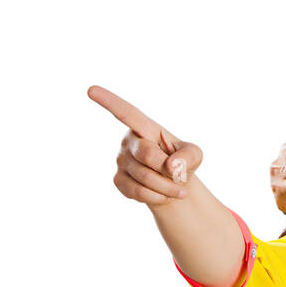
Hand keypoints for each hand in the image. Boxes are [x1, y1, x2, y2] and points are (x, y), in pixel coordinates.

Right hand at [88, 85, 203, 206]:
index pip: (126, 113)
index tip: (91, 90)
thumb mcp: (194, 155)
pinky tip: (162, 194)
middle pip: (147, 155)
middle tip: (181, 177)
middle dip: (169, 170)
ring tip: (177, 188)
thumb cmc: (183, 163)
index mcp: (145, 127)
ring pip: (145, 178)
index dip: (109, 102)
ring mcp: (121, 160)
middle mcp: (128, 141)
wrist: (174, 186)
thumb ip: (188, 157)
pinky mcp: (118, 180)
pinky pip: (138, 192)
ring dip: (168, 187)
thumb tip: (172, 166)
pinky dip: (158, 197)